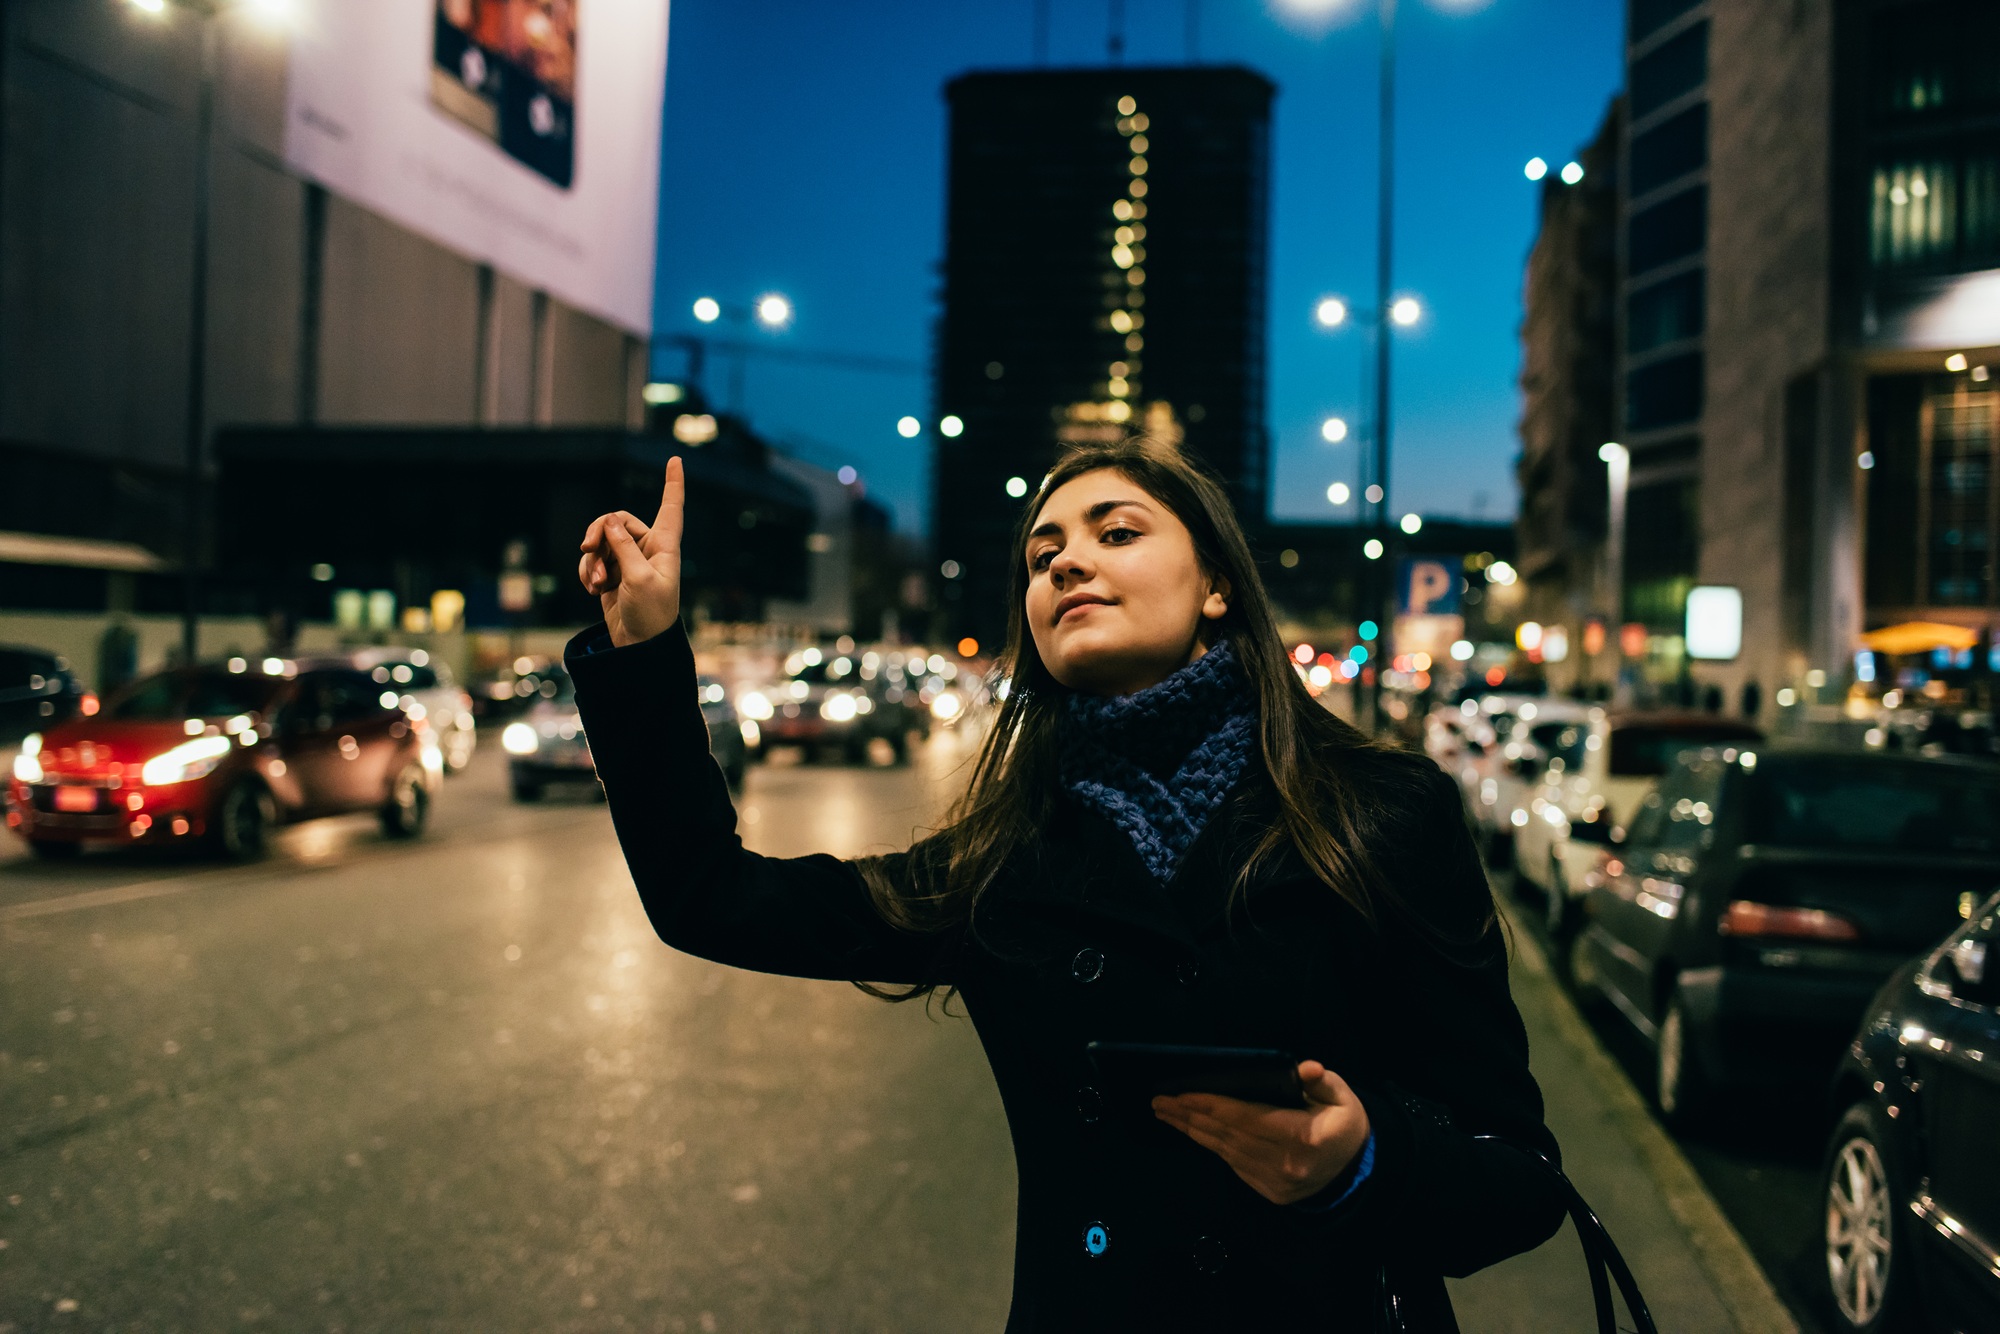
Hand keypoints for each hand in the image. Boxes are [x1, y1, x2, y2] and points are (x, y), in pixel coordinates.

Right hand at [577, 456, 683, 646]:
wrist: (640, 646)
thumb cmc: (650, 614)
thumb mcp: (638, 578)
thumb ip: (623, 546)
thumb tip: (609, 520)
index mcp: (664, 546)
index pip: (671, 507)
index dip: (673, 483)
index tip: (676, 459)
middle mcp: (648, 549)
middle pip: (617, 519)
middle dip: (599, 531)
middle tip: (588, 547)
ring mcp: (628, 561)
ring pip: (601, 541)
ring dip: (592, 559)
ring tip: (596, 582)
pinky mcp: (612, 574)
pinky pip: (593, 560)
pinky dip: (588, 571)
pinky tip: (593, 590)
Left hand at [1152, 1060, 1371, 1205]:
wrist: (1356, 1171)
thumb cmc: (1343, 1125)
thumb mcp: (1342, 1097)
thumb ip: (1321, 1081)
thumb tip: (1306, 1068)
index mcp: (1302, 1137)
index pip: (1245, 1117)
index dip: (1210, 1104)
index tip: (1182, 1093)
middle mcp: (1283, 1163)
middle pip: (1226, 1135)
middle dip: (1190, 1116)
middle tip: (1160, 1101)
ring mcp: (1273, 1181)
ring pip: (1224, 1151)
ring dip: (1192, 1131)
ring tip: (1167, 1113)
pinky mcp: (1268, 1191)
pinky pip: (1231, 1163)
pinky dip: (1210, 1145)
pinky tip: (1193, 1130)